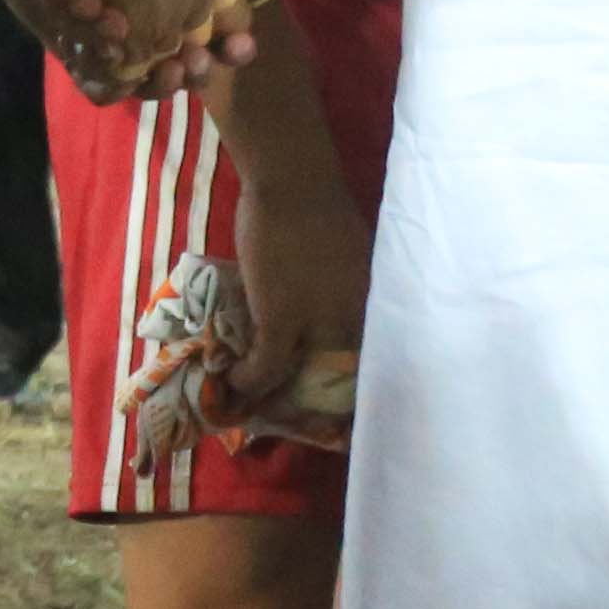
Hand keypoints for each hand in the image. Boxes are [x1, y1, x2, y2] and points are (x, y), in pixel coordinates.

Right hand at [225, 154, 367, 444]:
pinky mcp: (283, 320)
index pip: (374, 367)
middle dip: (324, 413)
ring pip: (299, 382)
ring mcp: (321, 325)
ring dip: (273, 398)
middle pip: (343, 384)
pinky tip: (234, 384)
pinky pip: (265, 368)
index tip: (345, 419)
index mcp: (373, 308)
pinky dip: (247, 380)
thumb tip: (326, 317)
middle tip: (309, 428)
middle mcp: (355, 323)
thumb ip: (343, 294)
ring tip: (256, 406)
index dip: (357, 398)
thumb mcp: (349, 259)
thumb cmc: (320, 209)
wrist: (293, 180)